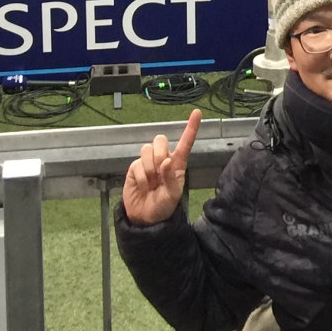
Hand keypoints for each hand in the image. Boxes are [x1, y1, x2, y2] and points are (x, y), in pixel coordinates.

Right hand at [122, 109, 200, 225]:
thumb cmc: (164, 206)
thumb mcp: (173, 195)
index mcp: (177, 164)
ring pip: (147, 149)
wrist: (146, 218)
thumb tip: (166, 161)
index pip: (185, 143)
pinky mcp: (135, 168)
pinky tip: (144, 186)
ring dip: (150, 167)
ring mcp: (147, 162)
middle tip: (160, 171)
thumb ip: (172, 178)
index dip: (191, 128)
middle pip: (160, 139)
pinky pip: (137, 164)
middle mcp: (163, 159)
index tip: (197, 112)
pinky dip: (141, 177)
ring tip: (152, 183)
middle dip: (159, 154)